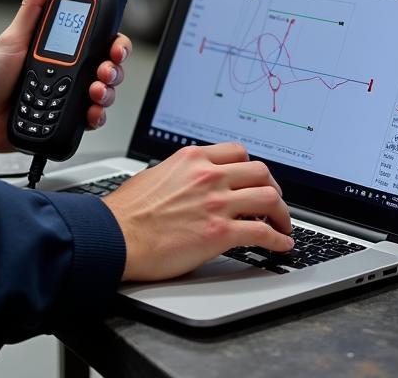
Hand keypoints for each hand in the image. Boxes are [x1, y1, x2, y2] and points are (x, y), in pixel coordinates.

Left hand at [0, 0, 131, 151]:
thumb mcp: (12, 37)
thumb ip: (31, 7)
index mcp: (60, 49)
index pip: (97, 41)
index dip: (114, 42)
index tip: (115, 44)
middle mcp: (69, 72)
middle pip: (107, 67)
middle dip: (114, 68)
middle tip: (105, 70)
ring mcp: (68, 97)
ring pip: (103, 94)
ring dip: (107, 92)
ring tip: (95, 92)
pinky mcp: (64, 121)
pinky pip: (89, 120)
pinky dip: (96, 118)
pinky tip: (91, 114)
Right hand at [103, 143, 292, 281]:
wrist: (115, 235)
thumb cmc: (127, 211)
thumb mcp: (156, 174)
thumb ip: (180, 173)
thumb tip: (189, 181)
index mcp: (192, 158)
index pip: (238, 152)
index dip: (252, 168)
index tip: (255, 180)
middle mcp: (209, 176)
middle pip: (261, 172)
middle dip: (274, 188)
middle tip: (274, 203)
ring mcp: (216, 203)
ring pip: (269, 198)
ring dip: (282, 213)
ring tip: (282, 225)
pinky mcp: (219, 233)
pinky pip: (262, 233)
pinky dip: (279, 239)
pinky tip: (281, 245)